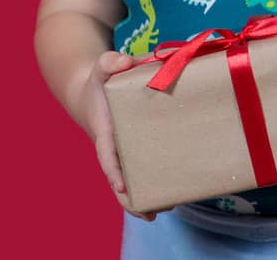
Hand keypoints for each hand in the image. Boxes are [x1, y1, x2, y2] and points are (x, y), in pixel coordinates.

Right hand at [79, 50, 174, 220]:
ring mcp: (128, 154)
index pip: (107, 157)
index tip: (121, 186)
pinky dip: (160, 182)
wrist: (97, 91)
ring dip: (150, 197)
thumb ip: (109, 62)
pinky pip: (149, 169)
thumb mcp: (101, 67)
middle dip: (133, 200)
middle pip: (121, 182)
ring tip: (171, 206)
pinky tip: (180, 191)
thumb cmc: (101, 82)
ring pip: (137, 181)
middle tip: (151, 214)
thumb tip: (126, 62)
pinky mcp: (141, 151)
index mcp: (105, 134)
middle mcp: (116, 150)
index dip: (114, 173)